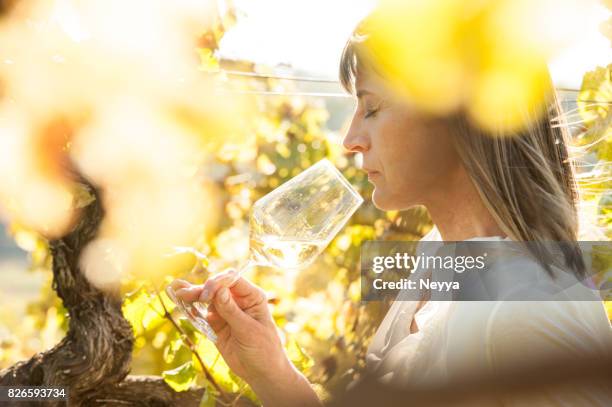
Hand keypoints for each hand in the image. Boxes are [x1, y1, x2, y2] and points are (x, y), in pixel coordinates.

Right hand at [170, 271, 320, 406]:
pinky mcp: (217, 324)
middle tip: (184, 294)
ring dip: (192, 298)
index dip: (217, 283)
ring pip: (207, 300)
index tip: (205, 295)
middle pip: (216, 288)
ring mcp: (226, 312)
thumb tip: (218, 290)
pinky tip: (183, 307)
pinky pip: (202, 315)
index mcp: (252, 296)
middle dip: (201, 290)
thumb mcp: (249, 330)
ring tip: (177, 295)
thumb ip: (232, 311)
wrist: (262, 372)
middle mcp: (238, 300)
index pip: (232, 280)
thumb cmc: (263, 349)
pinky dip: (192, 311)